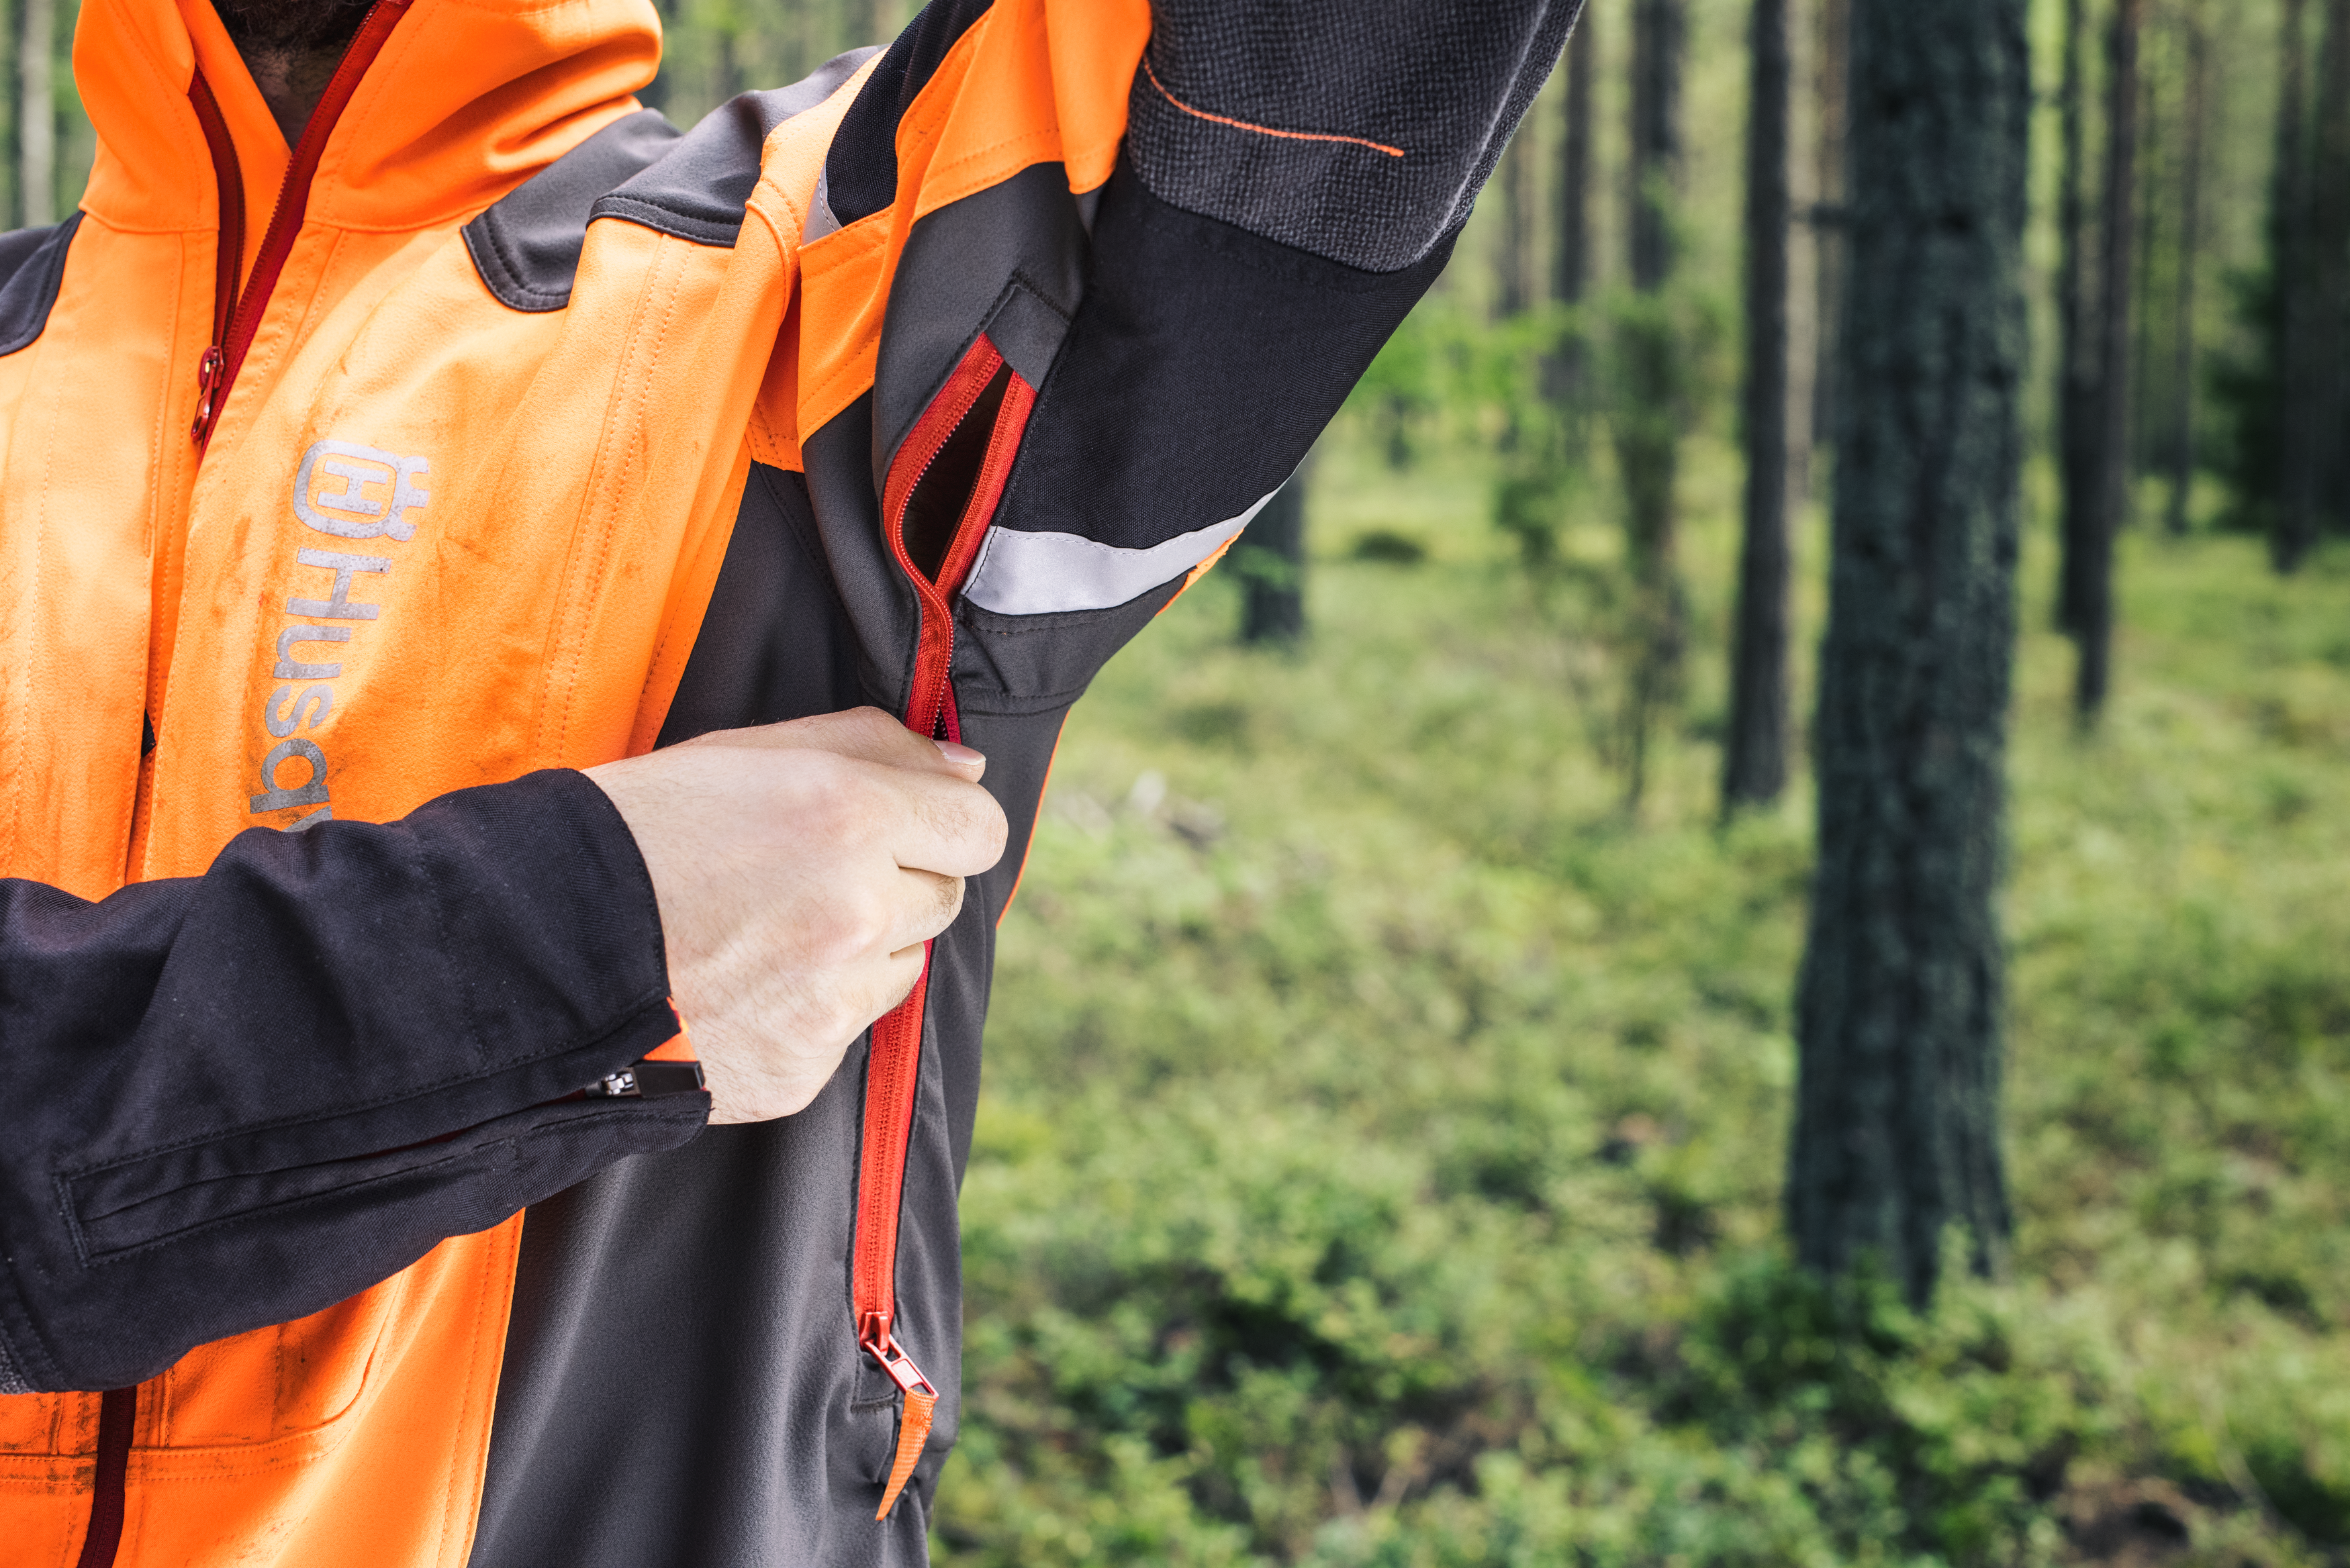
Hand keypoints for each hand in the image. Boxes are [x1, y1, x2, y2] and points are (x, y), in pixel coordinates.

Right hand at [585, 708, 1006, 1123]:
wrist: (532, 954)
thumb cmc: (635, 833)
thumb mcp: (744, 754)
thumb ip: (871, 745)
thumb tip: (968, 768)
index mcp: (847, 816)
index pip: (980, 826)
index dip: (946, 821)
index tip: (910, 822)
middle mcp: (854, 910)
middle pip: (946, 896)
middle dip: (899, 879)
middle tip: (810, 872)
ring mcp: (831, 999)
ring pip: (905, 964)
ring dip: (863, 945)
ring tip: (767, 928)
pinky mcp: (804, 1067)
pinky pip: (849, 1027)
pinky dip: (815, 1007)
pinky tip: (744, 983)